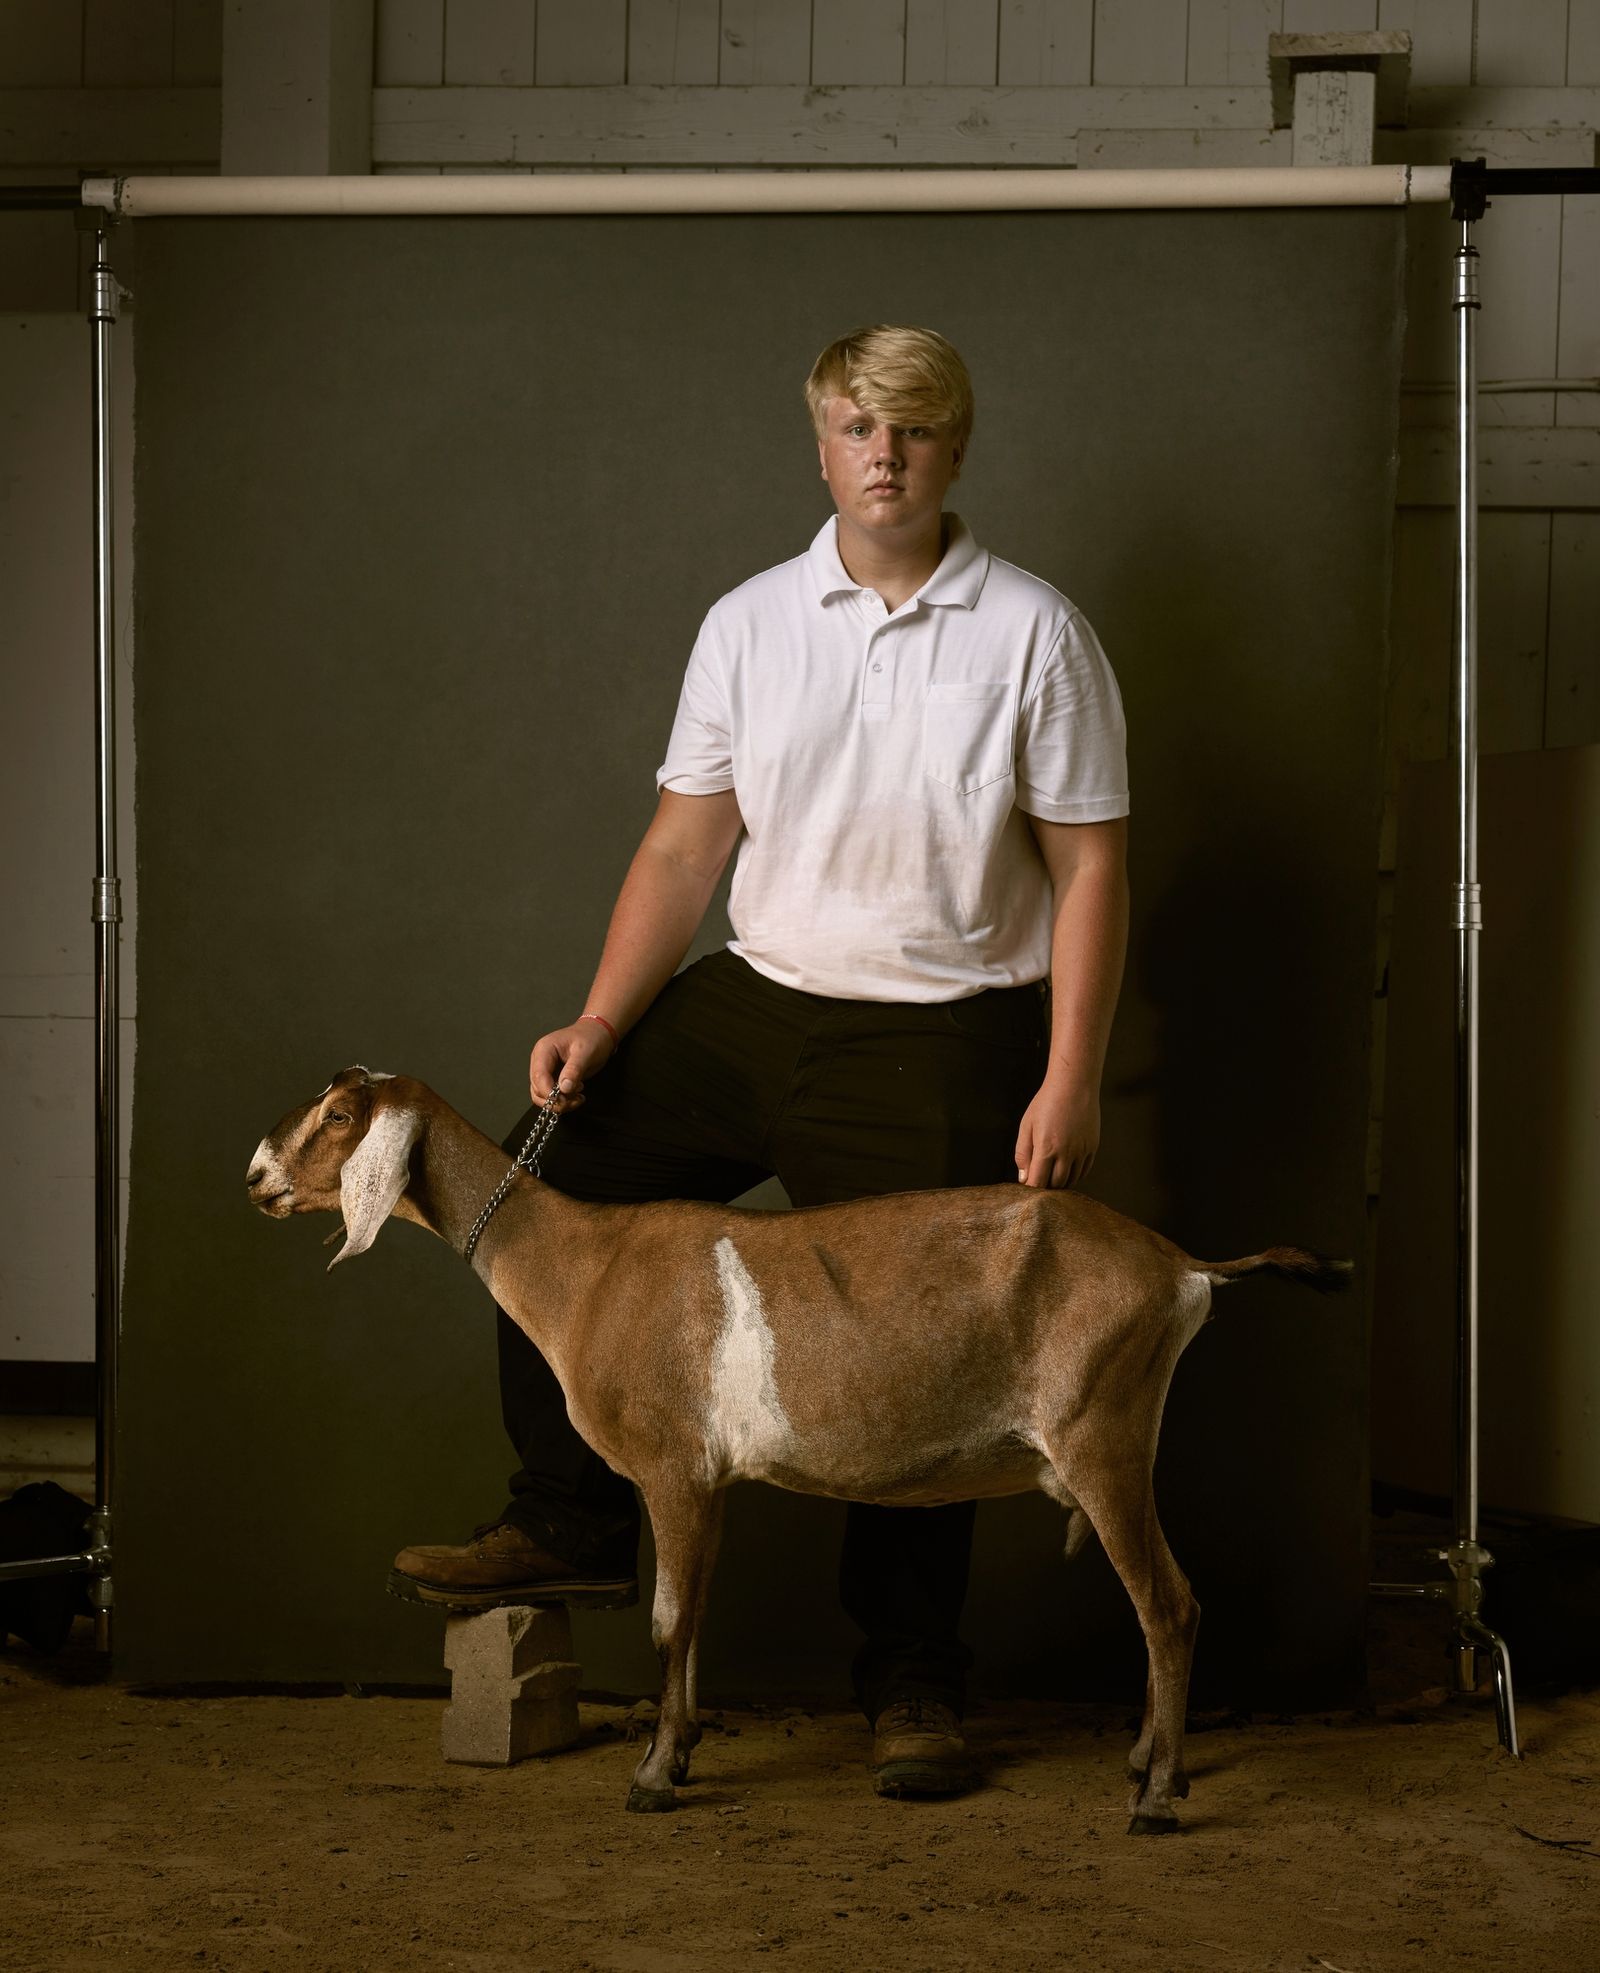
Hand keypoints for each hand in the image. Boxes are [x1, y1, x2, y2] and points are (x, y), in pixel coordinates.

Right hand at [529, 1019, 616, 1108]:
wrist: (597, 1034)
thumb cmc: (591, 1038)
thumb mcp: (586, 1053)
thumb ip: (574, 1070)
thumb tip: (564, 1088)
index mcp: (544, 1050)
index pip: (539, 1076)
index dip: (549, 1092)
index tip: (564, 1100)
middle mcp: (540, 1061)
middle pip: (537, 1089)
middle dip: (555, 1100)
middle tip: (575, 1100)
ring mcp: (545, 1070)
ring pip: (542, 1095)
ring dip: (559, 1102)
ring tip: (578, 1098)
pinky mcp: (552, 1078)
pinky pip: (551, 1094)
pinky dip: (563, 1100)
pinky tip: (576, 1096)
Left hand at [1014, 1072, 1100, 1188]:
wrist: (1074, 1085)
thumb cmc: (1046, 1103)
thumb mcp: (1027, 1125)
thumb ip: (1023, 1153)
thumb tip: (1024, 1177)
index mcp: (1046, 1148)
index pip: (1038, 1182)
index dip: (1032, 1188)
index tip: (1027, 1186)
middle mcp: (1066, 1153)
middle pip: (1056, 1184)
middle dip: (1045, 1186)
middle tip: (1039, 1180)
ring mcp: (1081, 1151)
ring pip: (1071, 1180)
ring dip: (1060, 1183)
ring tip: (1051, 1175)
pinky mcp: (1092, 1147)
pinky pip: (1084, 1171)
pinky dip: (1074, 1175)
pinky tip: (1065, 1169)